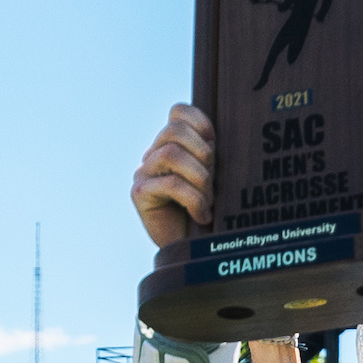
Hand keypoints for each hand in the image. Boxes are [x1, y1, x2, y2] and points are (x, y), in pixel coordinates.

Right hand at [133, 103, 215, 245]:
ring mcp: (144, 172)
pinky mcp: (140, 193)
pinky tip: (202, 215)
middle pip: (174, 130)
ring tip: (209, 199)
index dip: (199, 120)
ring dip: (199, 177)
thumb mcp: (216, 178)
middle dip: (202, 152)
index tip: (215, 141)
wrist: (194, 250)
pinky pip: (170, 184)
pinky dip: (193, 200)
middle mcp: (155, 154)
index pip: (179, 112)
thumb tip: (222, 137)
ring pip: (171, 153)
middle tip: (214, 178)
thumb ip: (213, 155)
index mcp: (174, 144)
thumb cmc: (209, 212)